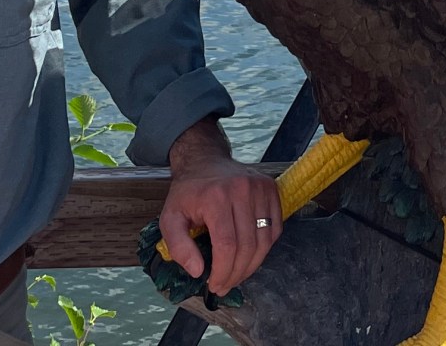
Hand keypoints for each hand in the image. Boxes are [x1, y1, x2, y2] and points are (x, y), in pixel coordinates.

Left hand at [158, 119, 281, 294]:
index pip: (227, 245)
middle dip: (236, 273)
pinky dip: (265, 248)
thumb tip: (197, 271)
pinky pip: (275, 228)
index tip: (214, 286)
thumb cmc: (187, 192)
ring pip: (264, 240)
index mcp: (216, 197)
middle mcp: (242, 190)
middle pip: (248, 245)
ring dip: (252, 265)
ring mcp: (260, 188)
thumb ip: (178, 246)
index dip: (223, 271)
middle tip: (225, 285)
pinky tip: (250, 256)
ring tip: (237, 275)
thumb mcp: (170, 218)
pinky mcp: (271, 189)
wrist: (205, 160)